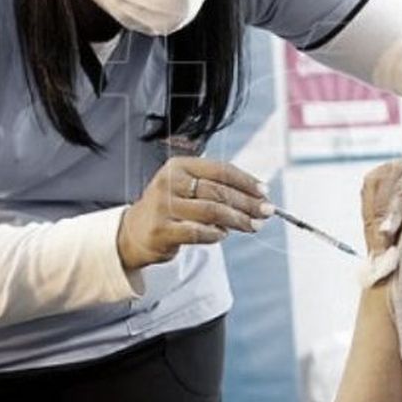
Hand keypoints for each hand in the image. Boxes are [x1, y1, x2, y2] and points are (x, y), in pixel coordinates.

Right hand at [117, 157, 273, 271]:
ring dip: (238, 220)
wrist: (134, 231)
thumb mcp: (189, 187)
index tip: (265, 192)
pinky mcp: (162, 231)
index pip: (221, 170)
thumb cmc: (172, 207)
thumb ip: (218, 187)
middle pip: (219, 192)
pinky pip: (199, 233)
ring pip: (212, 212)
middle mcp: (170, 182)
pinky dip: (216, 235)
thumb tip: (259, 196)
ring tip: (254, 226)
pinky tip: (223, 235)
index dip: (246, 181)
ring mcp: (164, 207)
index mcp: (179, 166)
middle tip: (267, 212)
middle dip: (248, 203)